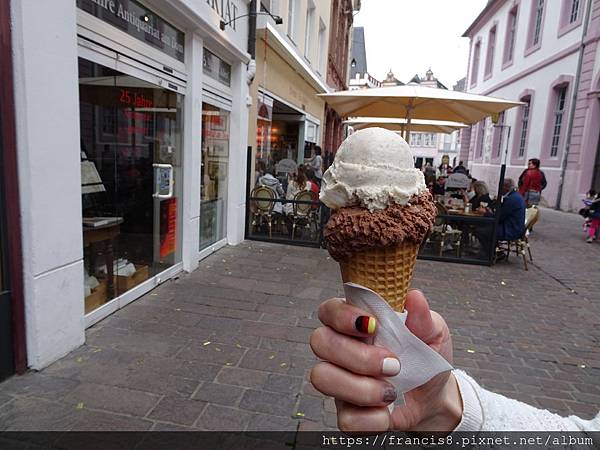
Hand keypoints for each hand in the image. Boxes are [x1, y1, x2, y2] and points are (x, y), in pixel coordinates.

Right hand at [310, 289, 461, 432]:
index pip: (329, 310)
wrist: (435, 399)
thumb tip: (414, 297)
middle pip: (320, 342)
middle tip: (393, 364)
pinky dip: (372, 418)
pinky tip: (388, 410)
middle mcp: (340, 349)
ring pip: (322, 377)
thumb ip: (423, 317)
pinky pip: (344, 418)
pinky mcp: (346, 412)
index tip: (371, 325)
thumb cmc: (425, 359)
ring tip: (391, 391)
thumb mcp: (432, 333)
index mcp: (355, 324)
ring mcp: (339, 381)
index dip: (342, 316)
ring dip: (361, 387)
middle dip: (357, 355)